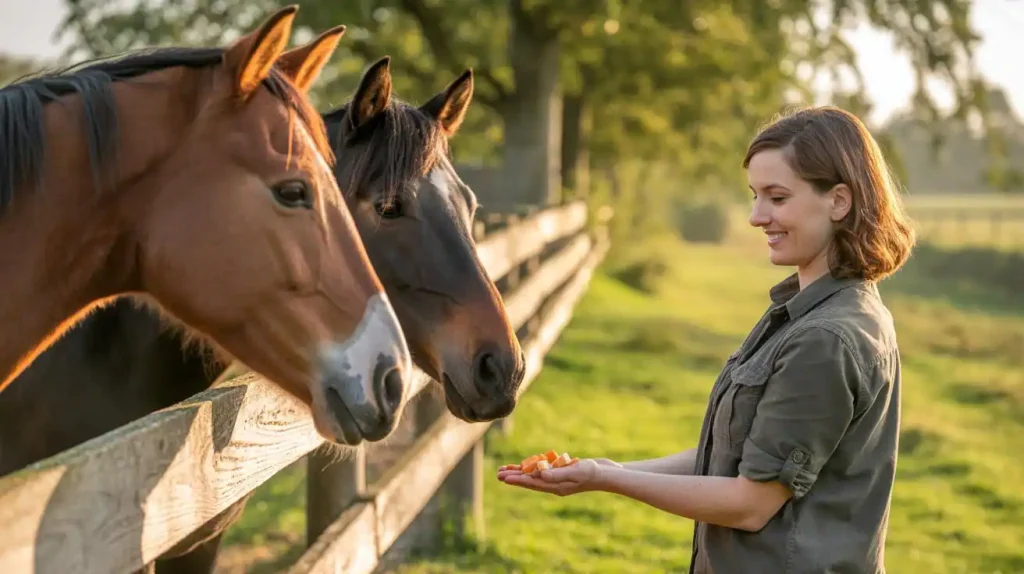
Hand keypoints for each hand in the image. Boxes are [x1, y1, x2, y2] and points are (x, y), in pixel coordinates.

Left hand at [496, 458, 618, 496]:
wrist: (608, 474)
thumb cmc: (593, 473)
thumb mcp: (575, 472)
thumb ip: (557, 474)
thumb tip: (539, 476)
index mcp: (556, 486)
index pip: (532, 483)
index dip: (517, 479)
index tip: (504, 477)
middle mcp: (555, 484)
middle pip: (530, 480)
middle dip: (515, 476)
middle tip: (498, 473)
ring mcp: (559, 479)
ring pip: (536, 475)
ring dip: (522, 471)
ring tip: (507, 469)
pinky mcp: (563, 472)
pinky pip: (545, 470)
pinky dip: (535, 467)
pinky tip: (529, 465)